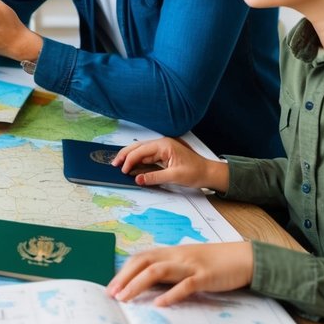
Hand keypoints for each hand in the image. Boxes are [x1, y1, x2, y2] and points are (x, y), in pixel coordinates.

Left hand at [106, 242, 254, 306]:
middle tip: (111, 295)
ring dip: (137, 285)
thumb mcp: (187, 262)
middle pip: (143, 262)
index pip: (140, 258)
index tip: (110, 287)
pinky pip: (185, 285)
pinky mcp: (205, 277)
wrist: (245, 257)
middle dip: (124, 278)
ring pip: (157, 271)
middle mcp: (177, 256)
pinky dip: (170, 295)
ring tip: (125, 299)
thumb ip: (169, 270)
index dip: (123, 272)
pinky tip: (158, 304)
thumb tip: (146, 285)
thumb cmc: (214, 262)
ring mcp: (190, 265)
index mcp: (171, 252)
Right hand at [112, 137, 228, 190]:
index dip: (130, 160)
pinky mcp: (164, 155)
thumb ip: (154, 177)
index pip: (141, 150)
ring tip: (119, 164)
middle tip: (114, 164)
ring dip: (130, 157)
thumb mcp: (175, 176)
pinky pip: (147, 156)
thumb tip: (137, 179)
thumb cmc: (196, 172)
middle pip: (138, 147)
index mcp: (164, 145)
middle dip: (125, 155)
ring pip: (141, 151)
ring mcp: (162, 149)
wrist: (209, 173)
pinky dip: (138, 161)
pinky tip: (131, 166)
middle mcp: (162, 144)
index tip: (122, 170)